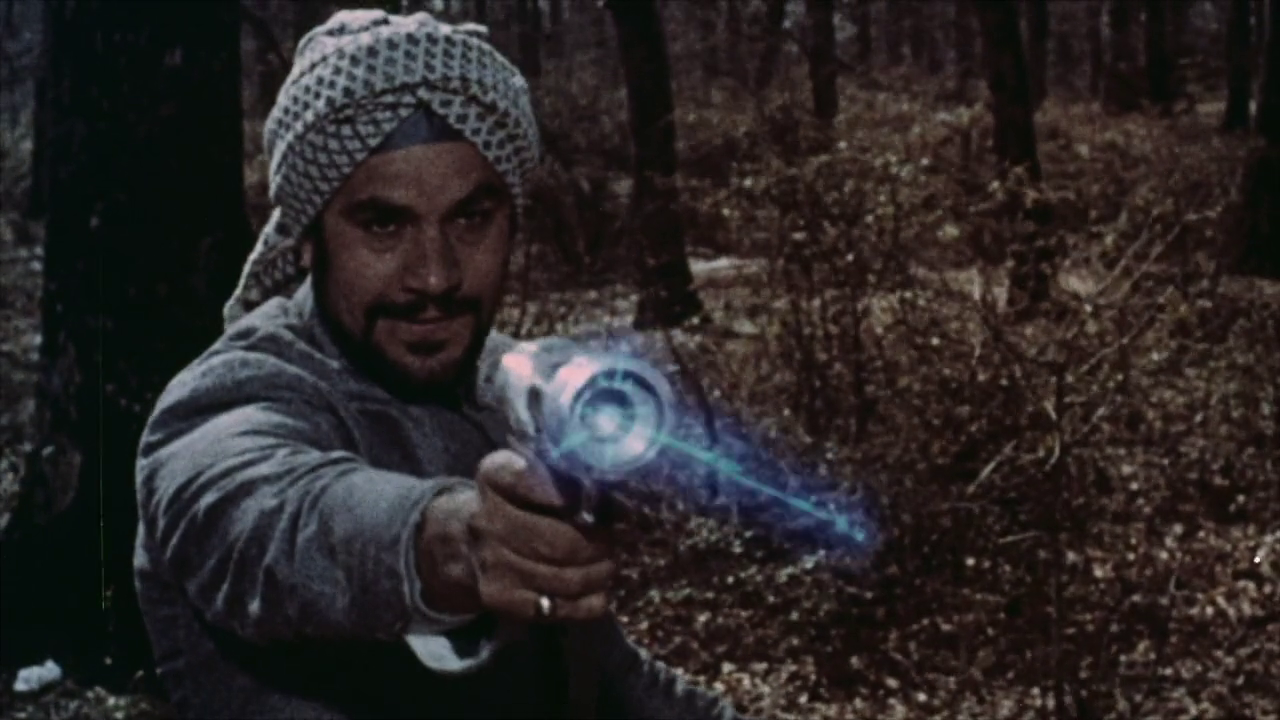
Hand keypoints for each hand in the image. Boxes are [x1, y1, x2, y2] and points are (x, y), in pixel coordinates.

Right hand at [469, 448, 616, 621]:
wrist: (464, 545)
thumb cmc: (513, 503)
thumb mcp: (528, 474)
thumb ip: (564, 475)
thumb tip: (615, 492)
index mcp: (496, 478)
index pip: (541, 483)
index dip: (577, 496)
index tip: (609, 502)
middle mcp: (487, 520)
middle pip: (560, 541)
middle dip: (598, 544)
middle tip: (614, 541)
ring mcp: (492, 564)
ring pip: (564, 577)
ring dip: (598, 572)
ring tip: (609, 563)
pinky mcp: (502, 599)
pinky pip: (558, 607)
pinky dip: (589, 601)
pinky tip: (598, 589)